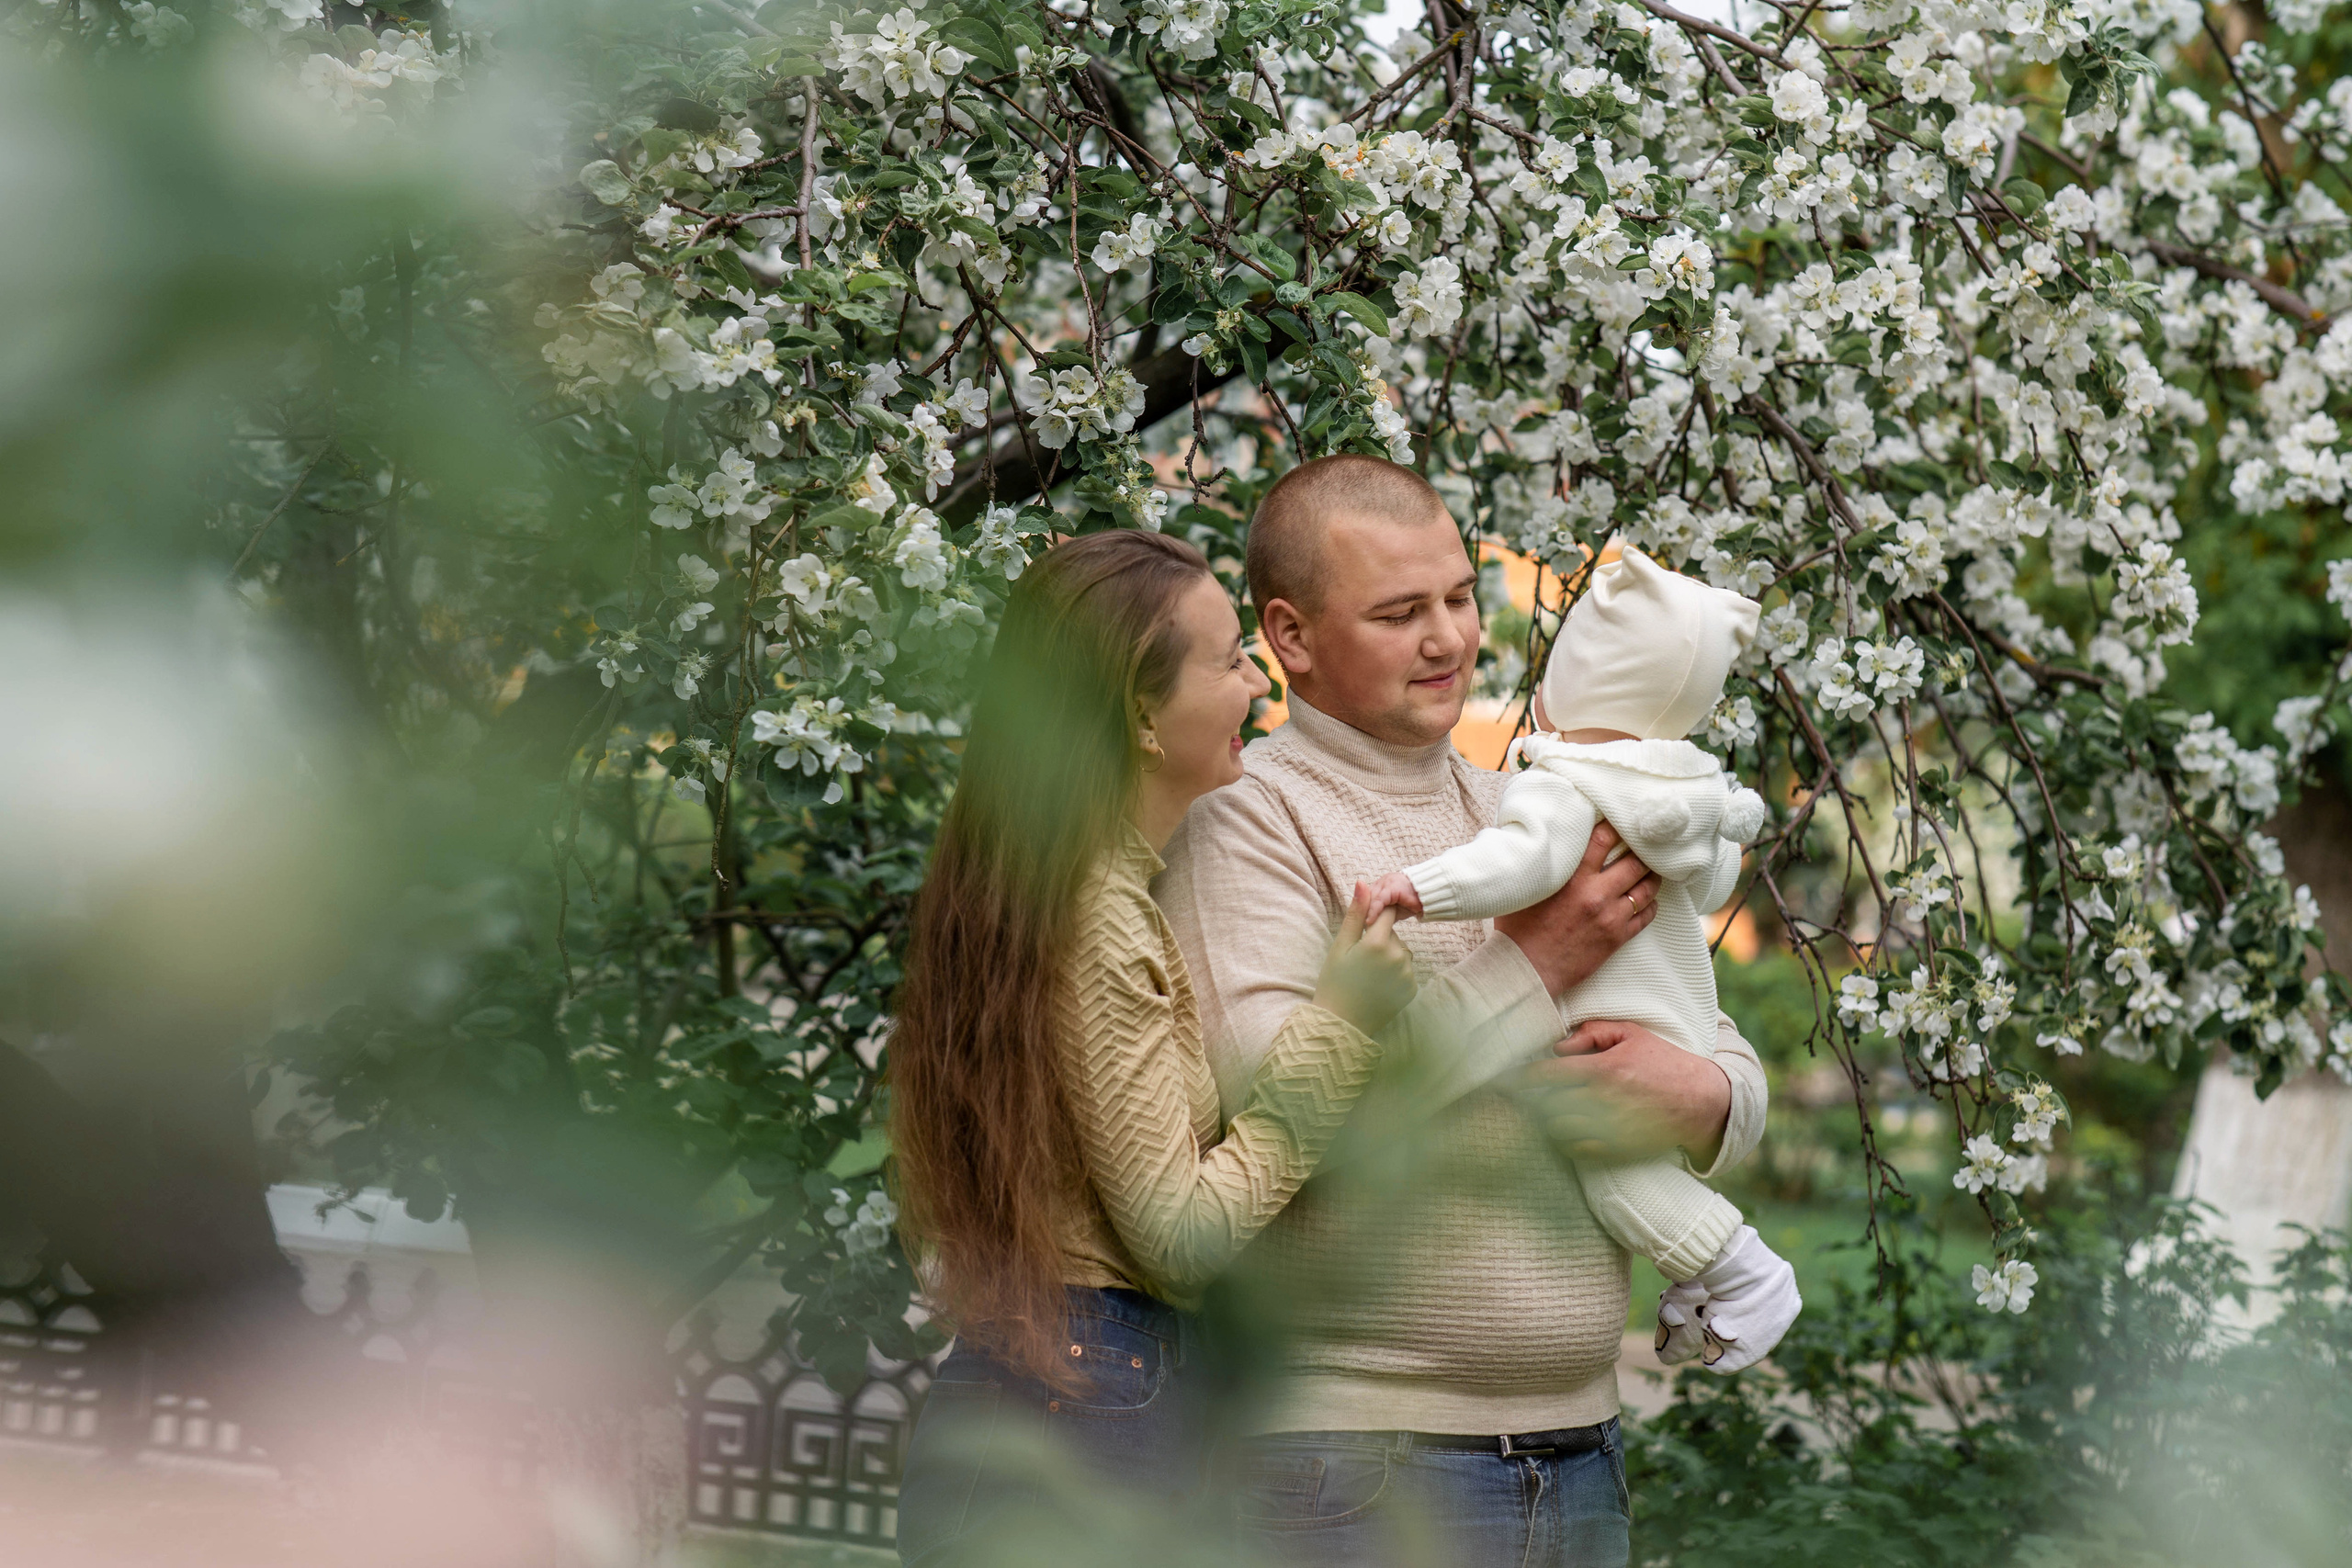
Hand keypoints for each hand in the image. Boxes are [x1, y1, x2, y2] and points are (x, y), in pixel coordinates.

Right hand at [1312, 883, 1417, 1035]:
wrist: (1341, 1024)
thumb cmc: (1335, 982)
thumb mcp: (1340, 946)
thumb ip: (1356, 914)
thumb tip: (1364, 883)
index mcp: (1378, 942)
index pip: (1387, 913)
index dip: (1376, 917)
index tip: (1366, 927)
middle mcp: (1398, 956)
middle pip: (1392, 934)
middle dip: (1379, 940)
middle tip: (1359, 960)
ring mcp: (1407, 974)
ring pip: (1401, 951)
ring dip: (1389, 956)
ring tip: (1368, 973)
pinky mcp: (1412, 989)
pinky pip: (1406, 970)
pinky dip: (1395, 973)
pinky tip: (1378, 984)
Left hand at [1357, 871, 1423, 922]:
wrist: (1433, 895)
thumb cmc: (1415, 903)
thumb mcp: (1395, 910)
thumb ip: (1383, 913)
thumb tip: (1370, 924)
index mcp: (1381, 886)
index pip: (1364, 898)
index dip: (1359, 911)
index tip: (1355, 925)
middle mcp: (1382, 882)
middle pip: (1365, 898)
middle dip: (1360, 912)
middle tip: (1356, 927)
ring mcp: (1386, 882)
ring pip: (1369, 898)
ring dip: (1365, 912)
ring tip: (1361, 926)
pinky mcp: (1393, 887)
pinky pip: (1380, 900)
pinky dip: (1374, 911)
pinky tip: (1370, 921)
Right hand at [1492, 821, 1659, 996]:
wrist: (1527, 969)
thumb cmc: (1518, 928)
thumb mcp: (1525, 888)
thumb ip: (1539, 864)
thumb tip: (1537, 839)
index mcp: (1573, 878)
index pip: (1603, 839)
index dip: (1614, 827)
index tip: (1618, 822)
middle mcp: (1596, 894)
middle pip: (1635, 862)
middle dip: (1641, 852)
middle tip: (1644, 846)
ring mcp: (1610, 917)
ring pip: (1646, 889)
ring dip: (1651, 877)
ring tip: (1649, 870)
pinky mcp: (1617, 938)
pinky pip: (1646, 916)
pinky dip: (1650, 905)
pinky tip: (1646, 900)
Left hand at [1515, 1019, 1731, 1165]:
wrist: (1703, 1101)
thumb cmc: (1664, 1062)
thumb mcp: (1631, 1033)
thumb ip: (1591, 1033)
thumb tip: (1557, 1047)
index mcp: (1604, 1070)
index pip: (1546, 1075)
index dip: (1518, 1077)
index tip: (1501, 1078)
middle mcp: (1603, 1102)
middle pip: (1544, 1105)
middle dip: (1528, 1099)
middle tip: (1517, 1095)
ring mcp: (1609, 1130)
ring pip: (1556, 1130)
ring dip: (1544, 1119)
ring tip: (1542, 1110)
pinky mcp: (1616, 1151)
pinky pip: (1574, 1150)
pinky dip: (1562, 1140)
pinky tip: (1564, 1128)